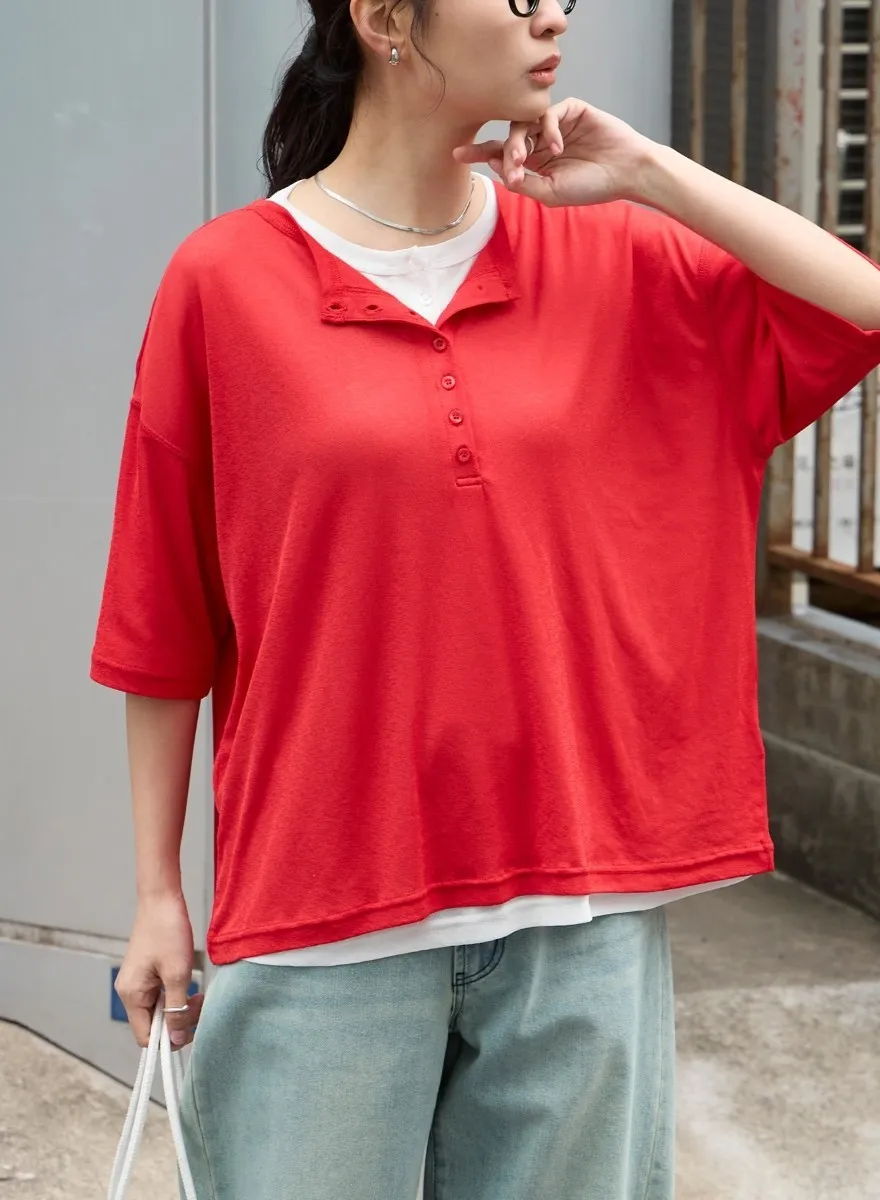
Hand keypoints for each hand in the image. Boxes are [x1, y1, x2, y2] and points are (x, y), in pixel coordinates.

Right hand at [114, 892, 203, 1050]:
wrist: (162, 898)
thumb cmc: (167, 931)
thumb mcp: (178, 973)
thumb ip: (177, 1009)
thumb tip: (176, 1039)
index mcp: (131, 995)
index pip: (146, 1037)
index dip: (169, 1038)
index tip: (192, 1027)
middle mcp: (129, 992)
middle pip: (153, 1025)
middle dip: (179, 1021)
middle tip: (200, 1004)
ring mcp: (137, 982)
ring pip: (159, 1010)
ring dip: (180, 1007)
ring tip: (198, 994)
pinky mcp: (146, 973)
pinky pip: (160, 995)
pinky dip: (176, 995)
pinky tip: (189, 984)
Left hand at [453, 97, 656, 208]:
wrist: (625, 173)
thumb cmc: (591, 187)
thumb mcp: (551, 193)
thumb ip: (523, 183)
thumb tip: (495, 166)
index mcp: (536, 162)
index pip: (501, 155)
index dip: (479, 153)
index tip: (456, 154)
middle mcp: (541, 141)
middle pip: (509, 138)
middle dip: (504, 152)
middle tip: (511, 165)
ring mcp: (555, 124)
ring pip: (524, 124)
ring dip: (520, 142)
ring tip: (526, 159)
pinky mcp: (571, 109)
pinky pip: (548, 113)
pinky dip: (548, 129)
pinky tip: (558, 146)